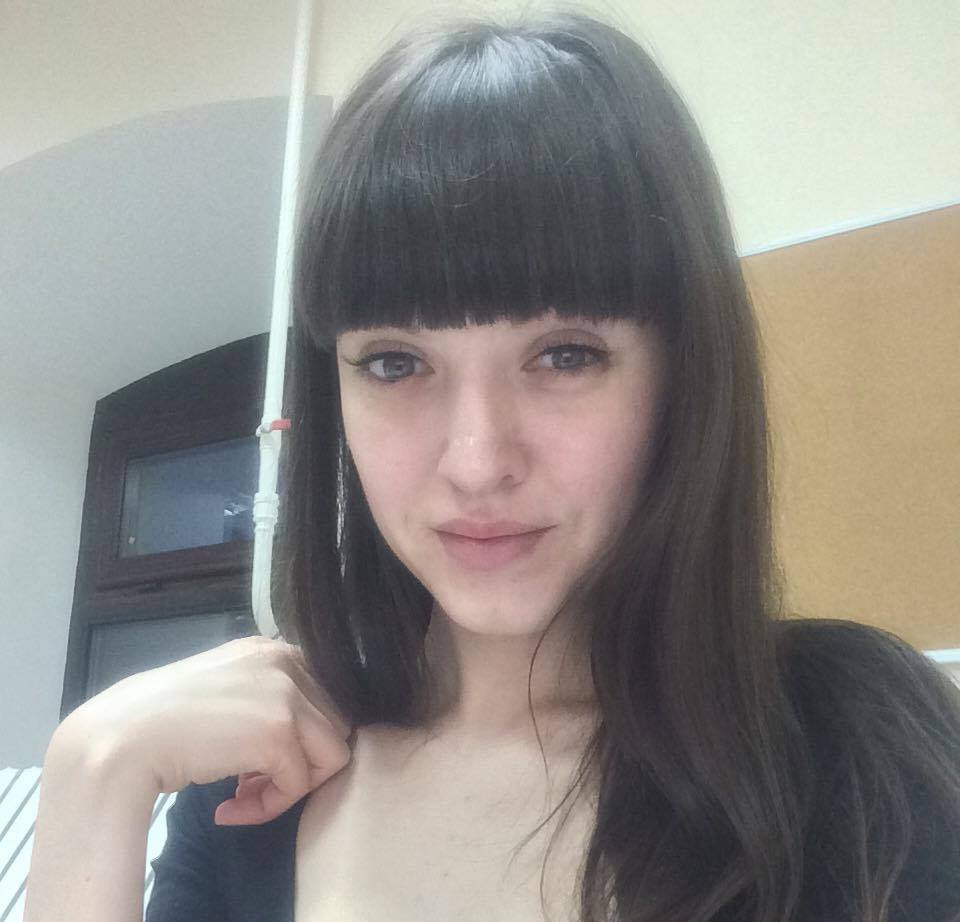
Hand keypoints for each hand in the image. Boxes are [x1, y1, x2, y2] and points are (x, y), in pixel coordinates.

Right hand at [55, 635, 353, 825]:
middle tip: (251, 783)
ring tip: (243, 796)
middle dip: (301, 761)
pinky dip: (268, 808)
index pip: (323, 697)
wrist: (122, 739)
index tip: (259, 760)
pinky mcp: (279, 733)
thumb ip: (266, 697)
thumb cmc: (162, 719)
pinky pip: (299, 785)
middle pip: (334, 724)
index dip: (300, 737)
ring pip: (332, 754)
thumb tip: (300, 735)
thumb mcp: (227, 688)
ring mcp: (287, 694)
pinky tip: (228, 809)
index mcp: (275, 649)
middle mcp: (287, 661)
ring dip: (290, 786)